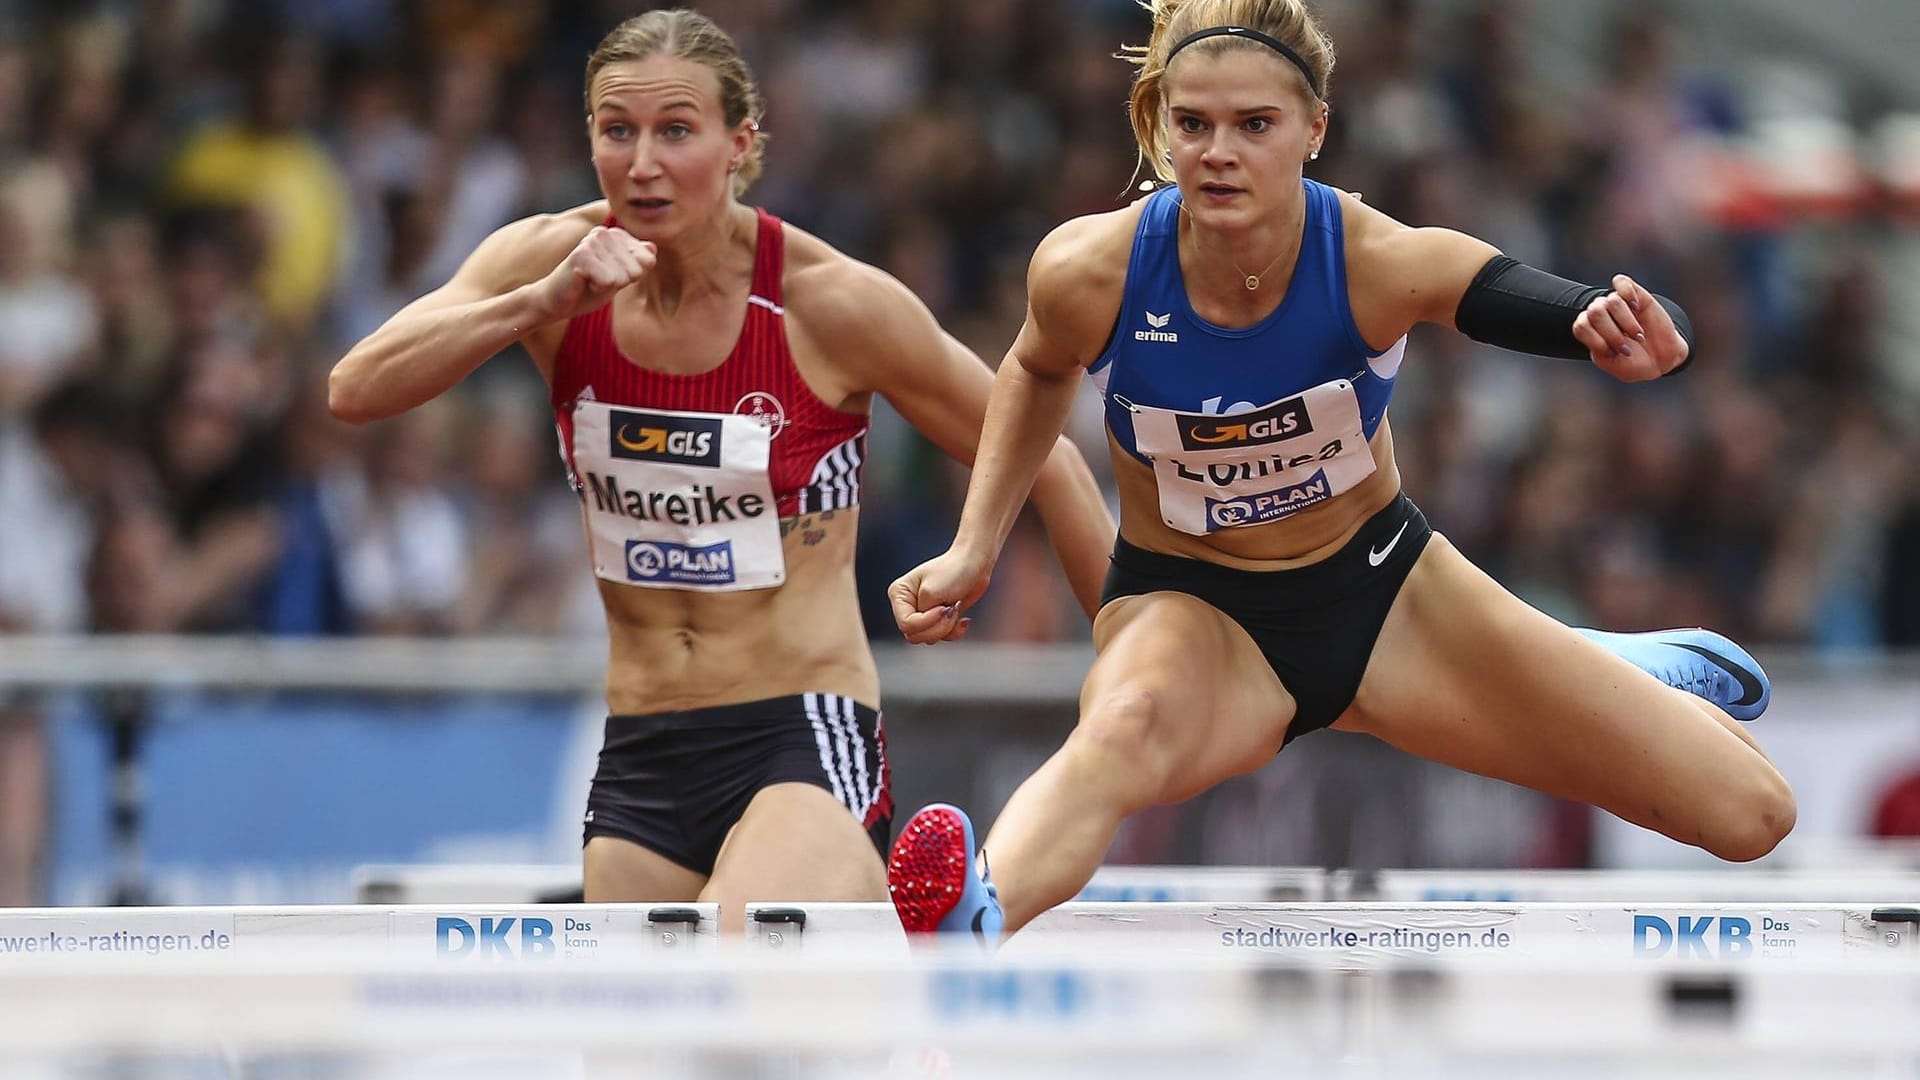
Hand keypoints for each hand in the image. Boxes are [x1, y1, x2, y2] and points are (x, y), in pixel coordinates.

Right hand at [532, 226, 656, 321]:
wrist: (557, 302)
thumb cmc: (589, 289)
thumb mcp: (620, 277)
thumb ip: (637, 263)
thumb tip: (652, 247)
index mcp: (616, 235)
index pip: (648, 260)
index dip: (630, 277)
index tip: (611, 277)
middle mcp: (605, 232)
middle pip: (637, 269)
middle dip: (619, 283)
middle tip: (598, 280)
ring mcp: (592, 241)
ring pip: (623, 276)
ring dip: (607, 286)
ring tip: (590, 281)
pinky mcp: (581, 254)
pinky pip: (608, 281)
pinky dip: (598, 289)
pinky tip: (584, 283)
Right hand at [888, 547, 992, 644]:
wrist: (974, 564)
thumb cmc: (953, 570)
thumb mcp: (932, 592)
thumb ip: (923, 615)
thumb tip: (926, 630)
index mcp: (899, 594)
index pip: (906, 624)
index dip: (927, 622)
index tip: (943, 608)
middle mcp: (908, 605)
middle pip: (915, 635)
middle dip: (937, 627)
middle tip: (950, 610)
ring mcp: (923, 613)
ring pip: (928, 638)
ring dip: (946, 628)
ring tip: (955, 609)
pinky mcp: (937, 619)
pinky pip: (941, 637)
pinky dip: (954, 632)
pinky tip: (962, 619)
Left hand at [1574, 274, 1688, 381]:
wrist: (1661, 360)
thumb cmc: (1633, 362)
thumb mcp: (1611, 363)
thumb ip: (1599, 349)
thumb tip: (1599, 329)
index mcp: (1590, 330)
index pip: (1581, 326)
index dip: (1596, 340)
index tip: (1612, 352)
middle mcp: (1602, 315)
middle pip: (1594, 312)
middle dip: (1611, 332)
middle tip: (1625, 347)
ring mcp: (1618, 304)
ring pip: (1611, 301)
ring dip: (1626, 322)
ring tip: (1638, 336)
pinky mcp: (1636, 295)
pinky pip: (1621, 282)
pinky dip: (1627, 293)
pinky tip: (1636, 307)